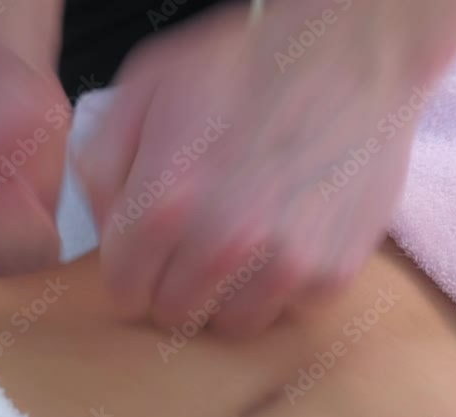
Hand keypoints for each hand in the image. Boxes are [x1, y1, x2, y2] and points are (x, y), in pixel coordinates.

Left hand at [76, 2, 426, 335]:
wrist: (353, 51)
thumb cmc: (245, 64)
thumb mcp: (147, 87)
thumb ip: (102, 164)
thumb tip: (105, 230)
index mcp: (164, 200)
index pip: (124, 291)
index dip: (132, 270)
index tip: (148, 253)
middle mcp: (222, 242)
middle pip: (174, 316)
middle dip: (174, 284)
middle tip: (195, 243)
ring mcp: (283, 263)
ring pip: (231, 326)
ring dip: (228, 293)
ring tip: (242, 241)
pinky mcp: (333, 271)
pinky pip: (289, 311)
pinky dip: (284, 285)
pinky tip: (287, 236)